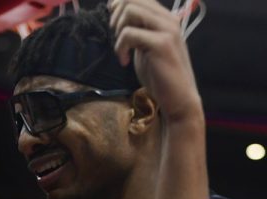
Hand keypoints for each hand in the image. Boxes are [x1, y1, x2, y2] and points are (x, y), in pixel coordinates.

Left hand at [109, 0, 201, 121]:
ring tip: (122, 49)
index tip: (113, 22)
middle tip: (116, 36)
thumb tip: (116, 10)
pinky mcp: (161, 44)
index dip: (119, 4)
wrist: (178, 96)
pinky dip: (120, 47)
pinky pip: (130, 34)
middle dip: (116, 16)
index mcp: (164, 17)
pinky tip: (124, 61)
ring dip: (118, 30)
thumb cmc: (159, 73)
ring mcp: (167, 30)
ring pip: (131, 11)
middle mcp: (168, 19)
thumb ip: (136, 29)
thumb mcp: (145, 46)